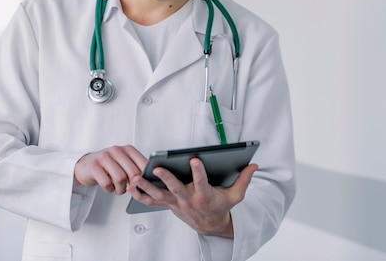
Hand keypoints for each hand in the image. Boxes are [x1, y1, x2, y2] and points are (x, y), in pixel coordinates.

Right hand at [74, 145, 147, 194]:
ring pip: (120, 179)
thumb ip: (136, 168)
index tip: (143, 185)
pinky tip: (108, 187)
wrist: (85, 166)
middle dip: (133, 186)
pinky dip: (109, 189)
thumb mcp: (124, 163)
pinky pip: (106, 183)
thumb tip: (152, 181)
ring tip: (118, 189)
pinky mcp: (94, 166)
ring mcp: (104, 157)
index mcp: (128, 149)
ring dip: (120, 189)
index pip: (143, 164)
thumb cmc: (108, 167)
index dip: (145, 178)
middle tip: (130, 190)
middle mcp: (116, 150)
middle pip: (133, 173)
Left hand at [128, 158, 257, 237]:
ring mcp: (176, 203)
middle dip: (166, 178)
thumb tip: (254, 165)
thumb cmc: (220, 207)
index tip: (195, 159)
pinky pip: (151, 201)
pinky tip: (130, 187)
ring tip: (136, 177)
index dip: (199, 171)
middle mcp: (188, 199)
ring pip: (159, 195)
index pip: (202, 181)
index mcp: (205, 196)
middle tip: (157, 168)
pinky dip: (140, 195)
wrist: (210, 225)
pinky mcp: (168, 205)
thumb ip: (244, 179)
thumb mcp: (236, 195)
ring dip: (146, 186)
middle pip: (175, 188)